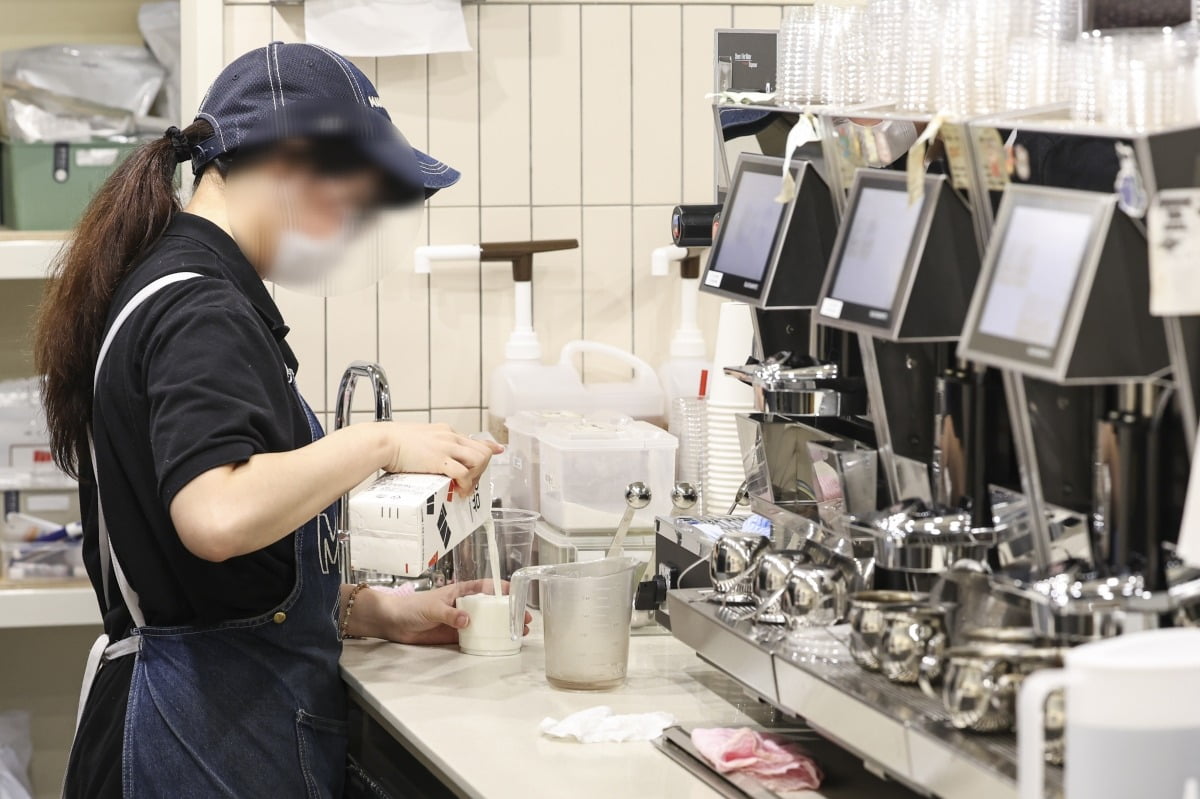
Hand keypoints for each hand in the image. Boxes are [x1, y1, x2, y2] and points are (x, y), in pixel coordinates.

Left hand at [380, 580, 531, 645]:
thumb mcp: (432, 607)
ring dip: (501, 627)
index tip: (517, 592)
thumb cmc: (411, 606)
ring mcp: (460, 621)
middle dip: (508, 612)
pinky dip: (487, 640)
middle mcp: (464, 606)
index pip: (485, 587)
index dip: (502, 588)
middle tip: (524, 619)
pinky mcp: (455, 636)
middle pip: (491, 607)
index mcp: (460, 592)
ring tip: (518, 633)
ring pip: (486, 623)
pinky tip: (498, 644)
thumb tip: (467, 620)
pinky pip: (474, 638)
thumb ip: (450, 613)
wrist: (393, 622)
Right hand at [382, 423, 502, 491]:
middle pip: (482, 451)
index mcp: (445, 431)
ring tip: (464, 488)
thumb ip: (428, 446)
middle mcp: (450, 437)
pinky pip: (463, 473)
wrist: (382, 441)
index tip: (498, 450)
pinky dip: (465, 484)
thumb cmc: (392, 442)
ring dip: (475, 477)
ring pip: (478, 460)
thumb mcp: (417, 438)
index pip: (473, 440)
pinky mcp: (440, 460)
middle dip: (481, 470)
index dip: (488, 447)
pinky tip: (459, 491)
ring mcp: (446, 447)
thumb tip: (426, 455)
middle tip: (470, 483)